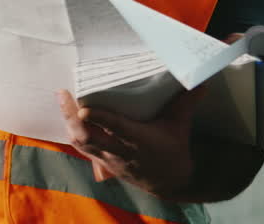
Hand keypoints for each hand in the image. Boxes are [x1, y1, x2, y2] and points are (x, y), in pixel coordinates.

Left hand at [57, 86, 205, 197]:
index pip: (115, 129)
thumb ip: (187, 101)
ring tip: (62, 99)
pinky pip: (82, 147)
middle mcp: (119, 151)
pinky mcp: (102, 161)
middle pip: (88, 137)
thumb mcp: (180, 125)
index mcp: (138, 140)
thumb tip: (201, 80)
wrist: (168, 182)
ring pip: (81, 143)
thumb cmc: (172, 150)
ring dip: (68, 122)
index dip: (98, 118)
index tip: (83, 107)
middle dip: (71, 116)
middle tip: (63, 93)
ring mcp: (108, 158)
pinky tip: (69, 116)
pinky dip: (73, 131)